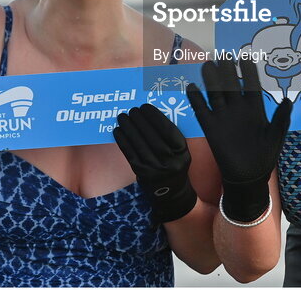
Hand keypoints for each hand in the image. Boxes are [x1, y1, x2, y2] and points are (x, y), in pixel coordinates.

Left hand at [114, 103, 196, 223]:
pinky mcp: (143, 175)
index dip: (155, 117)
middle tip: (132, 110)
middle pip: (152, 137)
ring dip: (129, 128)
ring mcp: (156, 170)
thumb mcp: (179, 151)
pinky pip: (131, 155)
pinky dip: (123, 141)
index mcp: (183, 152)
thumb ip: (169, 135)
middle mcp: (171, 162)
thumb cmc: (174, 164)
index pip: (168, 131)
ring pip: (140, 145)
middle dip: (140, 121)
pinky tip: (118, 131)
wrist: (172, 193)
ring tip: (122, 117)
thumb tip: (149, 114)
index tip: (145, 107)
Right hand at [187, 59, 291, 222]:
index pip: (251, 85)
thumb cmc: (265, 154)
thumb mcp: (277, 135)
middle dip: (227, 70)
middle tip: (223, 55)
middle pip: (231, 85)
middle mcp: (238, 108)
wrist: (249, 176)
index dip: (249, 71)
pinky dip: (196, 100)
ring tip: (207, 65)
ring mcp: (224, 116)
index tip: (246, 56)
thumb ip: (281, 117)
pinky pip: (202, 111)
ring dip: (211, 80)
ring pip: (216, 93)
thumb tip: (288, 99)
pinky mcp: (211, 127)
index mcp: (255, 108)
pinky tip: (192, 87)